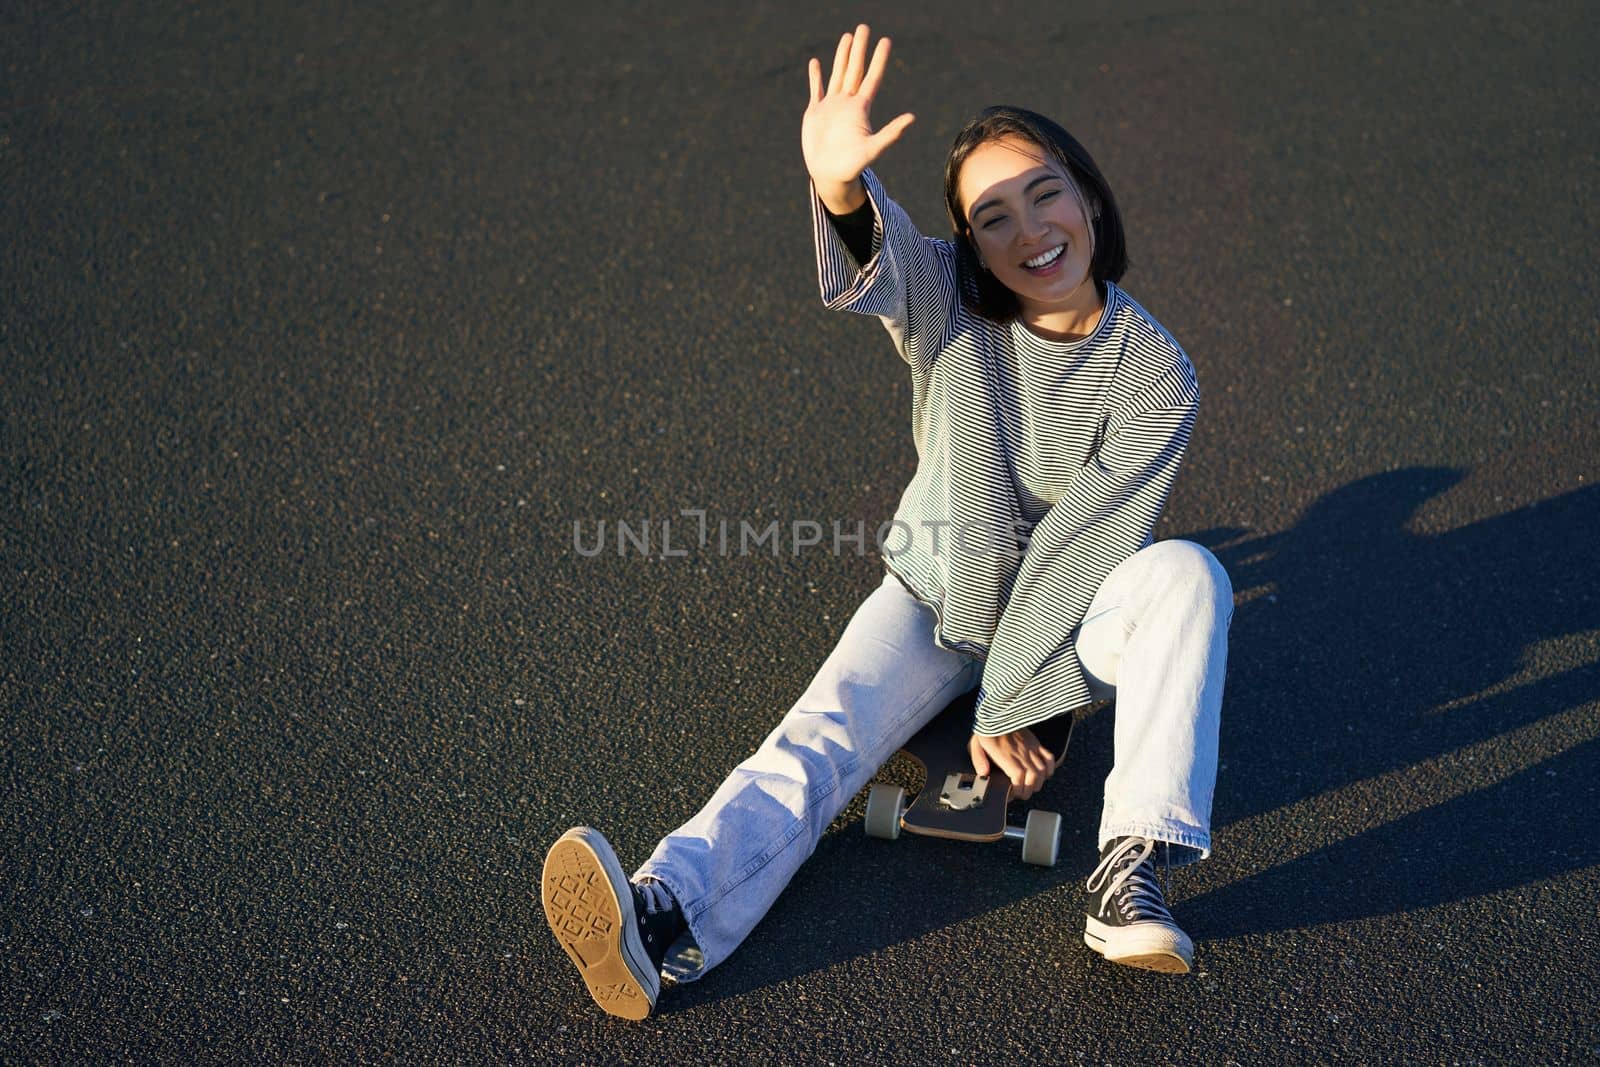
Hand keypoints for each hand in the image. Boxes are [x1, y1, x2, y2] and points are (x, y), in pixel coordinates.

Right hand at [802, 24, 915, 213]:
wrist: (829, 176)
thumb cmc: (852, 167)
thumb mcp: (873, 149)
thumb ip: (891, 133)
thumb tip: (913, 118)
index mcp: (860, 109)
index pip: (872, 78)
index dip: (879, 60)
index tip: (885, 41)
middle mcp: (847, 104)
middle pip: (854, 70)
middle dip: (859, 49)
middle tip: (864, 27)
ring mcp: (831, 106)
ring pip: (838, 74)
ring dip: (842, 56)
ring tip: (847, 37)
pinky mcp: (815, 112)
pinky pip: (816, 89)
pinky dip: (815, 76)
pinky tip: (816, 62)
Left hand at [969, 729, 1059, 801]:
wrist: (999, 712)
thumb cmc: (988, 729)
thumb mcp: (976, 744)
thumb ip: (979, 760)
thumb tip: (983, 773)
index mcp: (1006, 755)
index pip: (1018, 778)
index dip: (1018, 790)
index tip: (1013, 794)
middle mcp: (1021, 753)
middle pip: (1033, 778)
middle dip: (1029, 790)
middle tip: (1022, 793)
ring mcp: (1031, 748)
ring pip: (1042, 771)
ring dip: (1039, 782)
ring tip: (1032, 786)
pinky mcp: (1036, 743)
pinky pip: (1048, 757)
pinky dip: (1050, 768)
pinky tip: (1045, 774)